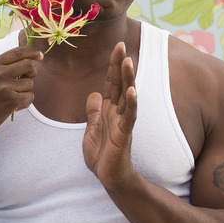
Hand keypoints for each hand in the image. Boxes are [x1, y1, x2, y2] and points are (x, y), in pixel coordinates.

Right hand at [0, 46, 41, 139]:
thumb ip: (1, 68)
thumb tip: (26, 59)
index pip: (17, 52)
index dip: (32, 51)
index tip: (39, 55)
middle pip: (28, 64)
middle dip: (33, 71)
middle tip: (28, 79)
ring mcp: (4, 86)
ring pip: (30, 83)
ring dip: (25, 92)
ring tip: (12, 99)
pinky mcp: (11, 100)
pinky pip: (30, 97)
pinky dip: (24, 103)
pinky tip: (13, 107)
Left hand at [82, 42, 138, 190]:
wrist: (109, 177)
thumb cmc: (102, 155)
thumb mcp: (92, 129)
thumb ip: (93, 112)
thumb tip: (93, 94)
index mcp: (108, 109)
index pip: (111, 82)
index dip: (112, 65)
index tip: (116, 46)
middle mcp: (117, 112)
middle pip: (119, 83)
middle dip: (120, 64)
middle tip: (121, 45)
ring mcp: (123, 122)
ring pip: (127, 96)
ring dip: (127, 79)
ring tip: (128, 61)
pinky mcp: (125, 134)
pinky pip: (129, 116)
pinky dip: (131, 104)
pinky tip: (132, 91)